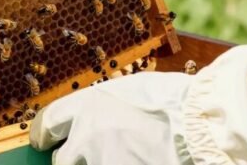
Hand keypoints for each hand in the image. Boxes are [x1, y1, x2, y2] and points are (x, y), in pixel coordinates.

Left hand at [29, 71, 193, 164]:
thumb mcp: (135, 89)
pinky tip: (139, 159)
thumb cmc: (177, 103)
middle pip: (62, 159)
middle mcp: (88, 136)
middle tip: (92, 156)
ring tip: (125, 155)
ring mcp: (102, 164)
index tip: (43, 139)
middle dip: (74, 159)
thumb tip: (102, 118)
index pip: (48, 122)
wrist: (203, 127)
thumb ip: (110, 106)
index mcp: (90, 105)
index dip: (44, 133)